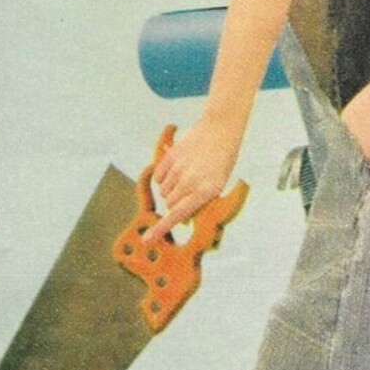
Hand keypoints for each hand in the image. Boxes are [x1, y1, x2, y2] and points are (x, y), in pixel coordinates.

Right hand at [143, 118, 240, 242]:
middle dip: (174, 204)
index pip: (178, 215)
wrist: (220, 130)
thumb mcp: (217, 185)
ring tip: (186, 178)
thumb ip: (200, 201)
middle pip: (169, 204)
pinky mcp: (171, 158)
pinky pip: (158, 177)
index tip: (147, 240)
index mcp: (206, 192)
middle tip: (187, 193)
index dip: (160, 229)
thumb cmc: (222, 161)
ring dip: (170, 190)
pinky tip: (176, 171)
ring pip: (163, 191)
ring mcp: (179, 169)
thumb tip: (183, 219)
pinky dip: (164, 178)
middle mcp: (190, 182)